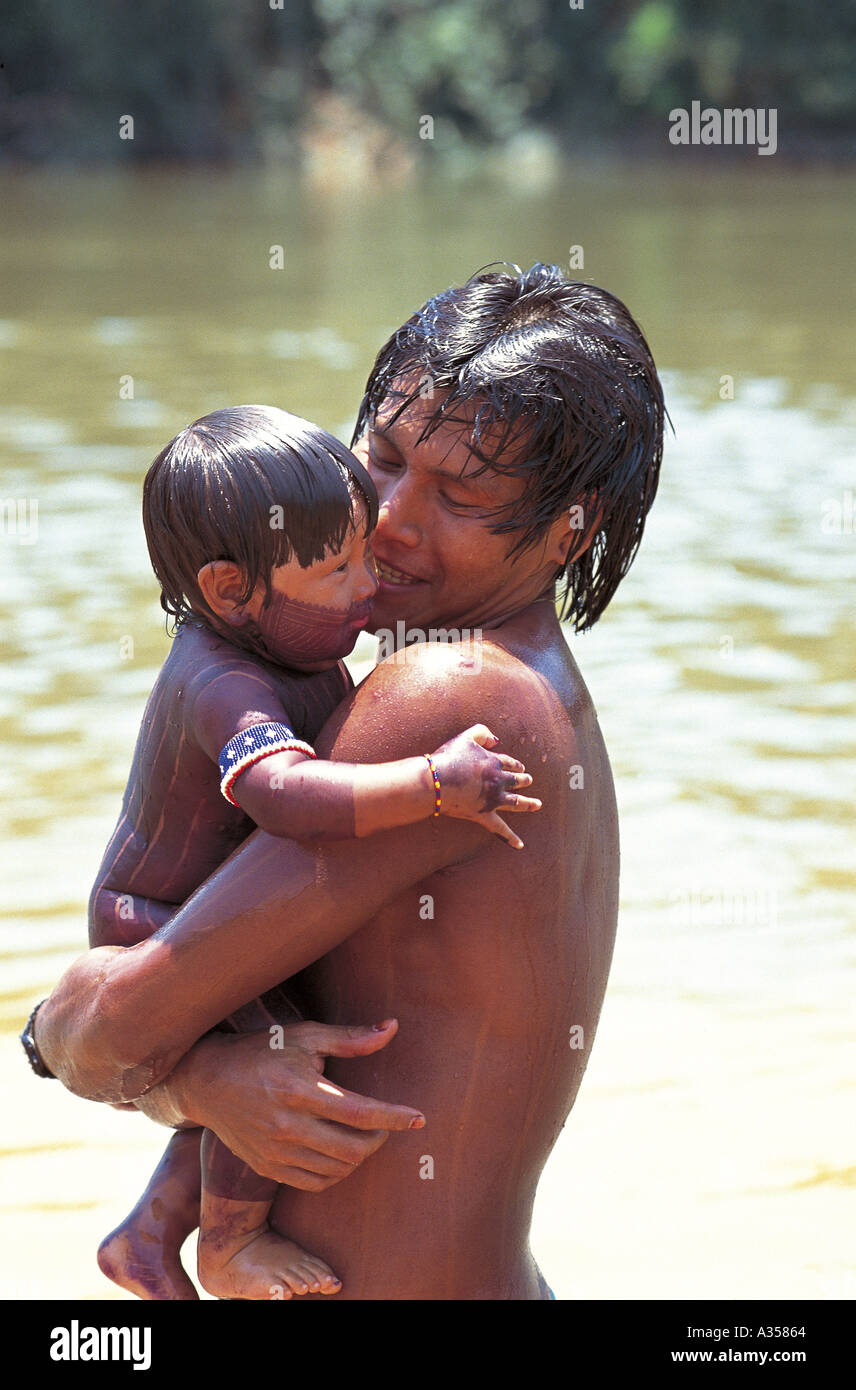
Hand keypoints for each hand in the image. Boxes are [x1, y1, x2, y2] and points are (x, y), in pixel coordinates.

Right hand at [174, 1018, 424, 1190]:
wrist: (207, 1080)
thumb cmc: (261, 1050)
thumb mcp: (304, 1036)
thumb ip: (350, 1038)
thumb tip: (392, 1028)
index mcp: (299, 1090)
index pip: (360, 1112)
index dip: (394, 1117)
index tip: (419, 1118)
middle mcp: (287, 1126)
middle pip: (353, 1149)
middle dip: (380, 1139)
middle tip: (386, 1124)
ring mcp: (275, 1152)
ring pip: (337, 1170)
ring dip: (360, 1156)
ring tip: (364, 1135)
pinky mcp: (267, 1168)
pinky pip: (315, 1183)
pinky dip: (337, 1172)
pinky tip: (340, 1152)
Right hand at [431, 724, 541, 848]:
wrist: (436, 780)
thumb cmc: (448, 758)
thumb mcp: (465, 737)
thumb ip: (482, 732)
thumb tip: (496, 740)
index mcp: (494, 762)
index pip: (509, 763)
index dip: (515, 764)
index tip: (519, 766)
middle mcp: (497, 781)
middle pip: (516, 780)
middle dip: (524, 780)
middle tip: (529, 780)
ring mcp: (492, 799)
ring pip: (516, 802)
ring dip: (528, 803)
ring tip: (538, 804)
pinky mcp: (483, 815)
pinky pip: (500, 829)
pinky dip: (510, 837)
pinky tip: (520, 846)